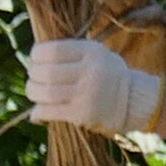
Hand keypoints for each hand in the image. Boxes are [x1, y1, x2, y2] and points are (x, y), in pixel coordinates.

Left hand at [25, 35, 165, 133]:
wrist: (133, 100)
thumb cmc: (107, 75)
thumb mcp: (97, 54)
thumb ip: (71, 53)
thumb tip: (34, 57)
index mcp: (92, 52)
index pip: (52, 51)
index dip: (36, 55)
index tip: (35, 59)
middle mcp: (90, 71)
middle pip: (46, 73)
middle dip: (33, 75)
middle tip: (33, 78)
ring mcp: (86, 94)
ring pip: (45, 93)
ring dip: (33, 93)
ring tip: (34, 93)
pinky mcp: (82, 114)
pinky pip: (49, 112)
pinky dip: (38, 111)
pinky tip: (37, 112)